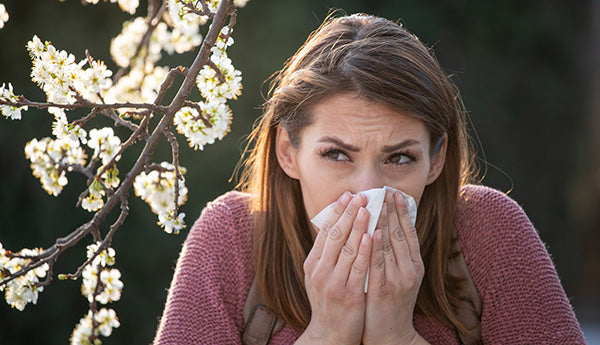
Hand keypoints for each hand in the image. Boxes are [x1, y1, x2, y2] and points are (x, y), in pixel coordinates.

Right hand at [297, 192, 370, 344]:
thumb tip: (336, 227)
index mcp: (313, 264)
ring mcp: (333, 283)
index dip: (336, 212)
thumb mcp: (320, 277)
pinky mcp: (348, 295)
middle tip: (360, 195)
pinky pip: (357, 268)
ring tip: (367, 208)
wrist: (329, 336)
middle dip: (348, 213)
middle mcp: (320, 271)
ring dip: (357, 225)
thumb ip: (326, 255)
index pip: (325, 232)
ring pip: (346, 248)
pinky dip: (364, 250)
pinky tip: (370, 236)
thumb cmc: (329, 303)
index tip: (347, 196)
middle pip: (334, 235)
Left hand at [362, 190, 424, 344]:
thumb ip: (396, 256)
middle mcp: (410, 270)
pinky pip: (379, 264)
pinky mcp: (384, 290)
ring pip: (391, 245)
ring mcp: (398, 280)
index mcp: (414, 265)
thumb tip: (388, 229)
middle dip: (393, 210)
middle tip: (386, 190)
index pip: (408, 232)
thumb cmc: (391, 303)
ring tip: (377, 202)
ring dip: (383, 222)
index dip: (402, 212)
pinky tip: (372, 232)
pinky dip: (376, 247)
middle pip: (401, 234)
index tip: (395, 193)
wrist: (392, 335)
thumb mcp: (399, 277)